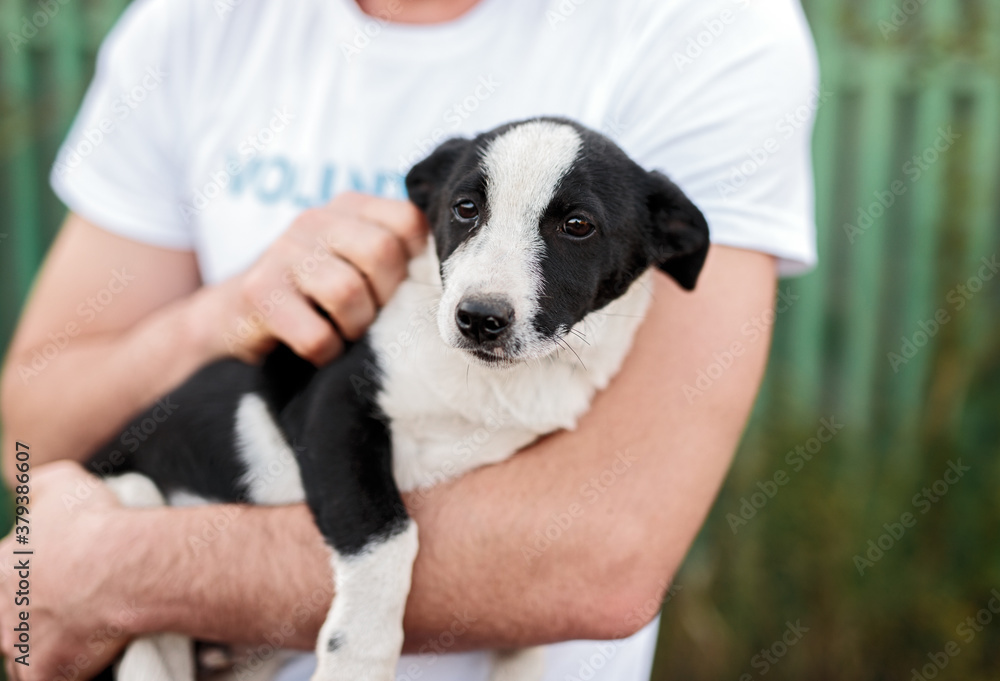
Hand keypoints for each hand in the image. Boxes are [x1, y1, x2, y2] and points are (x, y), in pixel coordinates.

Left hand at [0, 462, 134, 680]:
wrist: (125, 567)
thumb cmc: (94, 525)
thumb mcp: (63, 481)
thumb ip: (37, 485)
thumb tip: (27, 489)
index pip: (1, 579)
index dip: (21, 580)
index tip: (49, 578)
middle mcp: (1, 611)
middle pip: (6, 620)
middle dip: (31, 614)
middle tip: (66, 602)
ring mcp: (18, 646)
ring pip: (20, 653)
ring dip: (42, 645)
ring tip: (78, 628)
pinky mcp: (45, 673)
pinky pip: (47, 678)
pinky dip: (65, 670)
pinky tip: (86, 652)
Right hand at [202, 192, 426, 364]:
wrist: (233, 319)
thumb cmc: (317, 295)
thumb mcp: (357, 262)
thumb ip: (400, 255)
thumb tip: (459, 277)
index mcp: (350, 206)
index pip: (410, 221)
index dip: (416, 264)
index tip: (401, 289)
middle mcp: (316, 219)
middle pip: (382, 254)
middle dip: (384, 299)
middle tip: (371, 318)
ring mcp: (283, 252)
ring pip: (348, 292)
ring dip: (354, 328)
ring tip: (344, 333)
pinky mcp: (259, 292)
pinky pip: (316, 334)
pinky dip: (326, 352)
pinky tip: (319, 349)